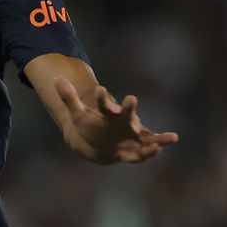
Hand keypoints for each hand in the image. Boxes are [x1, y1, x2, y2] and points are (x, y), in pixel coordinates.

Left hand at [54, 78, 178, 164]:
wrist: (97, 141)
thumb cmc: (89, 126)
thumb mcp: (77, 115)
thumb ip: (69, 98)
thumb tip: (55, 79)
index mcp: (107, 113)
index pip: (103, 103)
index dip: (101, 97)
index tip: (99, 89)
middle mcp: (123, 121)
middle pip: (126, 114)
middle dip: (128, 108)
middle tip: (131, 98)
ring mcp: (132, 133)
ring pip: (144, 134)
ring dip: (156, 137)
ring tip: (172, 137)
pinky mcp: (138, 144)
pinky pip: (150, 146)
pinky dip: (157, 147)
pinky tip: (169, 144)